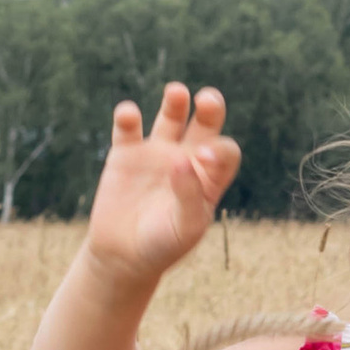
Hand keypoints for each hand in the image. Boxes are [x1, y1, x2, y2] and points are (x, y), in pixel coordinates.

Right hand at [81, 84, 239, 288]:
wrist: (124, 257)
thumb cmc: (164, 245)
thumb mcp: (185, 227)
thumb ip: (190, 194)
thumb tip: (181, 159)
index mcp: (209, 177)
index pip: (225, 152)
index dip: (219, 149)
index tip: (204, 158)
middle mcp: (187, 158)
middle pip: (205, 123)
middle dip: (210, 108)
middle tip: (208, 99)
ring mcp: (156, 153)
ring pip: (171, 117)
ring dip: (175, 102)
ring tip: (177, 92)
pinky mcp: (125, 154)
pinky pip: (128, 128)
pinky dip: (127, 117)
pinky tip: (128, 114)